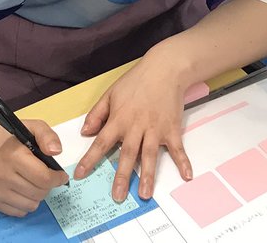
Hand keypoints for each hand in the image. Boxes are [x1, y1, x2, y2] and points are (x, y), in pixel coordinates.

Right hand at [0, 119, 68, 216]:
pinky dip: (25, 203)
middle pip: (38, 193)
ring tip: (33, 182)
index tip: (60, 175)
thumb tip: (56, 151)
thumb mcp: (34, 127)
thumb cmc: (15, 139)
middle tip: (45, 177)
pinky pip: (19, 211)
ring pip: (30, 205)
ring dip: (37, 196)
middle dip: (48, 186)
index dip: (57, 178)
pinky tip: (22, 190)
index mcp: (13, 156)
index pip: (43, 178)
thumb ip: (48, 136)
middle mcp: (1, 174)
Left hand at [73, 50, 192, 201]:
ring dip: (148, 176)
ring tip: (145, 194)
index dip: (90, 159)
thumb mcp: (111, 93)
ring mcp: (155, 129)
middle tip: (117, 197)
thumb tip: (85, 132)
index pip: (101, 142)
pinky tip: (187, 176)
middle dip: (122, 177)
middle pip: (127, 155)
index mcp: (119, 119)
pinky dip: (183, 162)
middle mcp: (136, 126)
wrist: (165, 68)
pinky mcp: (172, 128)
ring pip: (150, 155)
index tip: (80, 175)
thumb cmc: (137, 80)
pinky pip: (177, 148)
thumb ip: (97, 114)